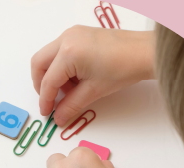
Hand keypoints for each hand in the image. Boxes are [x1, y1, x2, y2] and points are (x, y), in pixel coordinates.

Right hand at [31, 25, 155, 125]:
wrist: (145, 52)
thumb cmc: (124, 68)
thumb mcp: (94, 91)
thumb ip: (71, 105)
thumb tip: (58, 118)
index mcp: (68, 53)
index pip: (48, 80)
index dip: (45, 100)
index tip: (46, 113)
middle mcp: (66, 39)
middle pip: (39, 63)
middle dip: (41, 84)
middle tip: (51, 101)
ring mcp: (71, 34)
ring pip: (48, 56)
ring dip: (52, 75)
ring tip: (70, 91)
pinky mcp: (78, 34)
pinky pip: (59, 51)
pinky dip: (61, 66)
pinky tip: (76, 79)